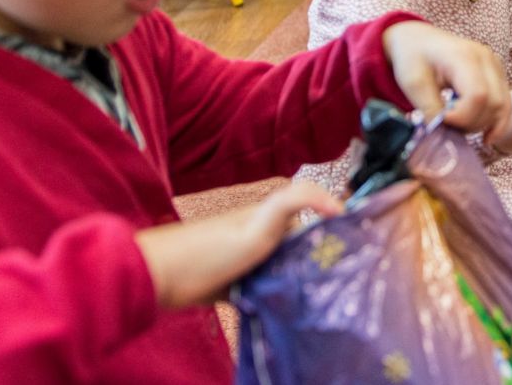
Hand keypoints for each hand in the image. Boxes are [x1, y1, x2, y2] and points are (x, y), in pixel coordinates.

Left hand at [136, 180, 341, 308]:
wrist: (159, 278)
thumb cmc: (210, 250)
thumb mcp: (260, 224)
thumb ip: (294, 202)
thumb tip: (337, 204)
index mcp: (272, 214)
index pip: (314, 211)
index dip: (334, 221)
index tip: (353, 243)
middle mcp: (264, 233)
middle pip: (302, 242)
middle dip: (318, 258)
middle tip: (335, 277)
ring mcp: (249, 257)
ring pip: (285, 267)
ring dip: (296, 280)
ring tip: (312, 296)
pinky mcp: (236, 281)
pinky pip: (266, 287)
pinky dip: (275, 297)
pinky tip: (281, 308)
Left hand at [382, 21, 510, 142]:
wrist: (419, 41)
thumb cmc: (413, 58)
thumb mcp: (413, 84)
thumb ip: (430, 109)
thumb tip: (445, 133)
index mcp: (464, 56)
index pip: (477, 95)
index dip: (462, 117)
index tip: (441, 121)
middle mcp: (487, 58)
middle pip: (494, 103)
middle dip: (471, 123)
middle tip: (448, 124)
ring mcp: (496, 66)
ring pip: (503, 107)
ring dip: (483, 124)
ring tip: (460, 125)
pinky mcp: (498, 75)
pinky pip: (505, 104)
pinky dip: (497, 123)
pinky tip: (486, 137)